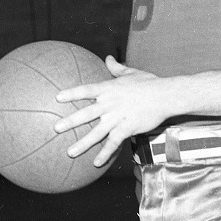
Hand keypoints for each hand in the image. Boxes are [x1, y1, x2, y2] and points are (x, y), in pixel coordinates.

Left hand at [53, 56, 168, 167]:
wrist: (166, 96)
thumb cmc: (149, 82)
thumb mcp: (131, 72)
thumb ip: (116, 68)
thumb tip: (107, 57)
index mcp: (109, 88)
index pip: (86, 90)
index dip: (71, 94)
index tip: (57, 98)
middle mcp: (110, 103)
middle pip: (86, 113)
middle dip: (70, 122)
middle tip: (55, 128)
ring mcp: (118, 117)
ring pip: (96, 133)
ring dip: (82, 143)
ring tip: (70, 153)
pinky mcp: (127, 128)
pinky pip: (113, 143)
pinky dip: (104, 153)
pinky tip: (96, 163)